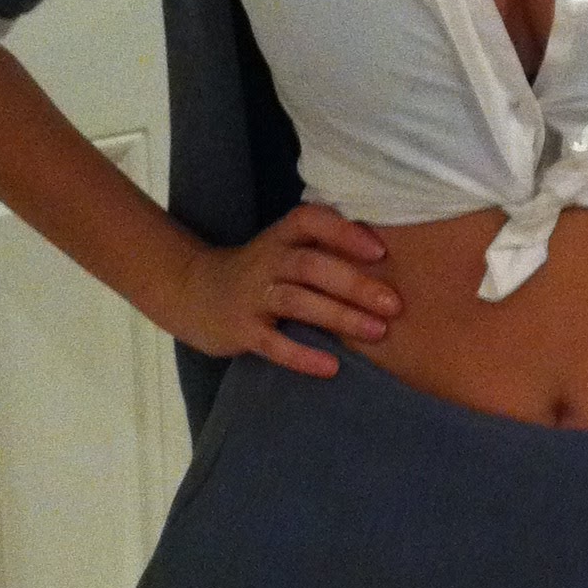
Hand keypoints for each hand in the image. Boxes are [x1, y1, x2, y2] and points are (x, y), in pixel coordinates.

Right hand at [168, 204, 401, 376]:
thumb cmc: (259, 272)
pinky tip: (331, 366)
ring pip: (298, 301)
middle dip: (355, 284)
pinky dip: (303, 356)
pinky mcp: (241, 330)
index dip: (344, 233)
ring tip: (377, 332)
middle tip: (394, 304)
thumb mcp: (284, 249)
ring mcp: (252, 295)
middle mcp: (267, 260)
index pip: (311, 221)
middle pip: (312, 266)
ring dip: (339, 316)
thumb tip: (387, 261)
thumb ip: (324, 249)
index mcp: (282, 237)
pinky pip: (273, 343)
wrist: (193, 293)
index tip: (379, 251)